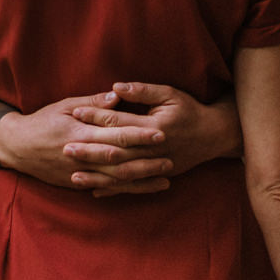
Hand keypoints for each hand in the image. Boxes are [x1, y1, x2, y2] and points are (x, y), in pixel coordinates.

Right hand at [0, 95, 170, 192]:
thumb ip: (93, 103)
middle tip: (171, 159)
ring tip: (165, 178)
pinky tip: (144, 189)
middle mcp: (82, 156)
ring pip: (117, 179)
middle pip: (121, 160)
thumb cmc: (42, 121)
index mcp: (81, 133)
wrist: (16, 147)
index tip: (160, 133)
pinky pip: (106, 189)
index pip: (116, 134)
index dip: (139, 135)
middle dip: (147, 161)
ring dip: (142, 180)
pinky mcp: (78, 184)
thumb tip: (119, 95)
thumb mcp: (64, 105)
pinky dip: (127, 190)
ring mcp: (80, 174)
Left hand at [68, 82, 238, 196]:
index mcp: (154, 126)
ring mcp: (156, 166)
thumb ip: (142, 91)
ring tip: (74, 176)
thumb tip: (115, 88)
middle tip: (65, 149)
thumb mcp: (170, 93)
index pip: (119, 121)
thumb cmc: (190, 110)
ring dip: (98, 176)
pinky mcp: (158, 177)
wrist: (214, 136)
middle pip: (116, 151)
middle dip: (90, 151)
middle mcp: (154, 150)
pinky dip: (114, 190)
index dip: (96, 117)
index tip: (74, 113)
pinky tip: (95, 191)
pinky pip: (133, 186)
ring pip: (122, 174)